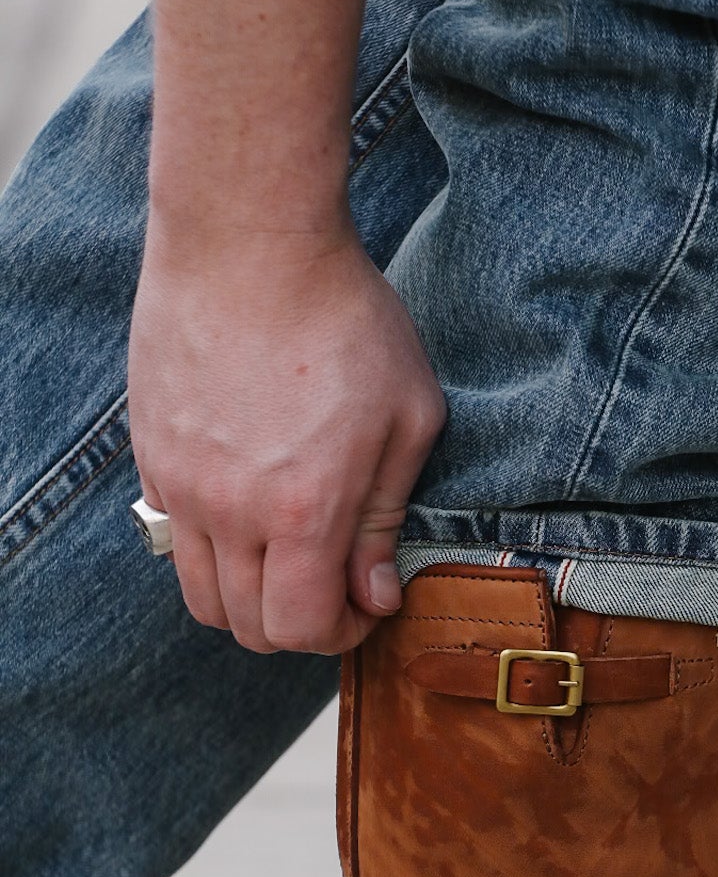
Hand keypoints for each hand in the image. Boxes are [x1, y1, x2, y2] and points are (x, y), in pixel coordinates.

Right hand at [128, 223, 446, 653]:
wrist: (249, 240)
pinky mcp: (151, 455)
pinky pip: (174, 539)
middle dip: (299, 625)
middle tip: (335, 587)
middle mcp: (230, 510)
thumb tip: (374, 594)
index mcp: (303, 509)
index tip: (365, 606)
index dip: (340, 636)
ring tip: (290, 557)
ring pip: (202, 595)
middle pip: (248, 627)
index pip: (300, 630)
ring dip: (250, 598)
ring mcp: (180, 485)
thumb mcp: (407, 417)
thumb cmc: (345, 320)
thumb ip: (386, 519)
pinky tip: (252, 507)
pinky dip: (213, 549)